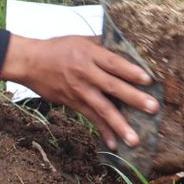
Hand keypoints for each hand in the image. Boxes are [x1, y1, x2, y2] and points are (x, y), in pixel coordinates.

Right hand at [0, 34, 157, 150]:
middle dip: (133, 98)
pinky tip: (114, 144)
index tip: (148, 80)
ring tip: (134, 139)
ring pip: (102, 108)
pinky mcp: (73, 103)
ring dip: (119, 125)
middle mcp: (85, 73)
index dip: (130, 71)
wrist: (30, 62)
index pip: (113, 63)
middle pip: (112, 86)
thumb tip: (123, 46)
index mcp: (89, 54)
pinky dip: (102, 131)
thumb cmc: (57, 48)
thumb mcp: (79, 40)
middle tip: (152, 108)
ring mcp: (79, 90)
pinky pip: (90, 118)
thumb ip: (101, 44)